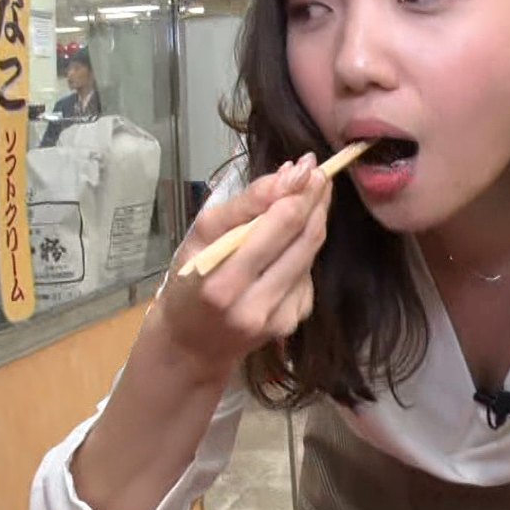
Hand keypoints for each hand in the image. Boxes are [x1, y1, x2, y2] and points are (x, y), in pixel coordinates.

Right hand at [153, 153, 332, 373]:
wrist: (192, 344)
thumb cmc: (190, 280)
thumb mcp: (202, 236)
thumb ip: (245, 205)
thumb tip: (290, 174)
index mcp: (223, 282)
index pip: (278, 226)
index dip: (299, 191)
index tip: (309, 165)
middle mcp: (253, 305)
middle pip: (304, 239)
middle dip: (315, 200)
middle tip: (319, 173)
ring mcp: (276, 318)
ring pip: (311, 254)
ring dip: (316, 220)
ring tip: (312, 195)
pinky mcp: (290, 323)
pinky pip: (307, 275)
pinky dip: (303, 252)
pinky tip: (289, 244)